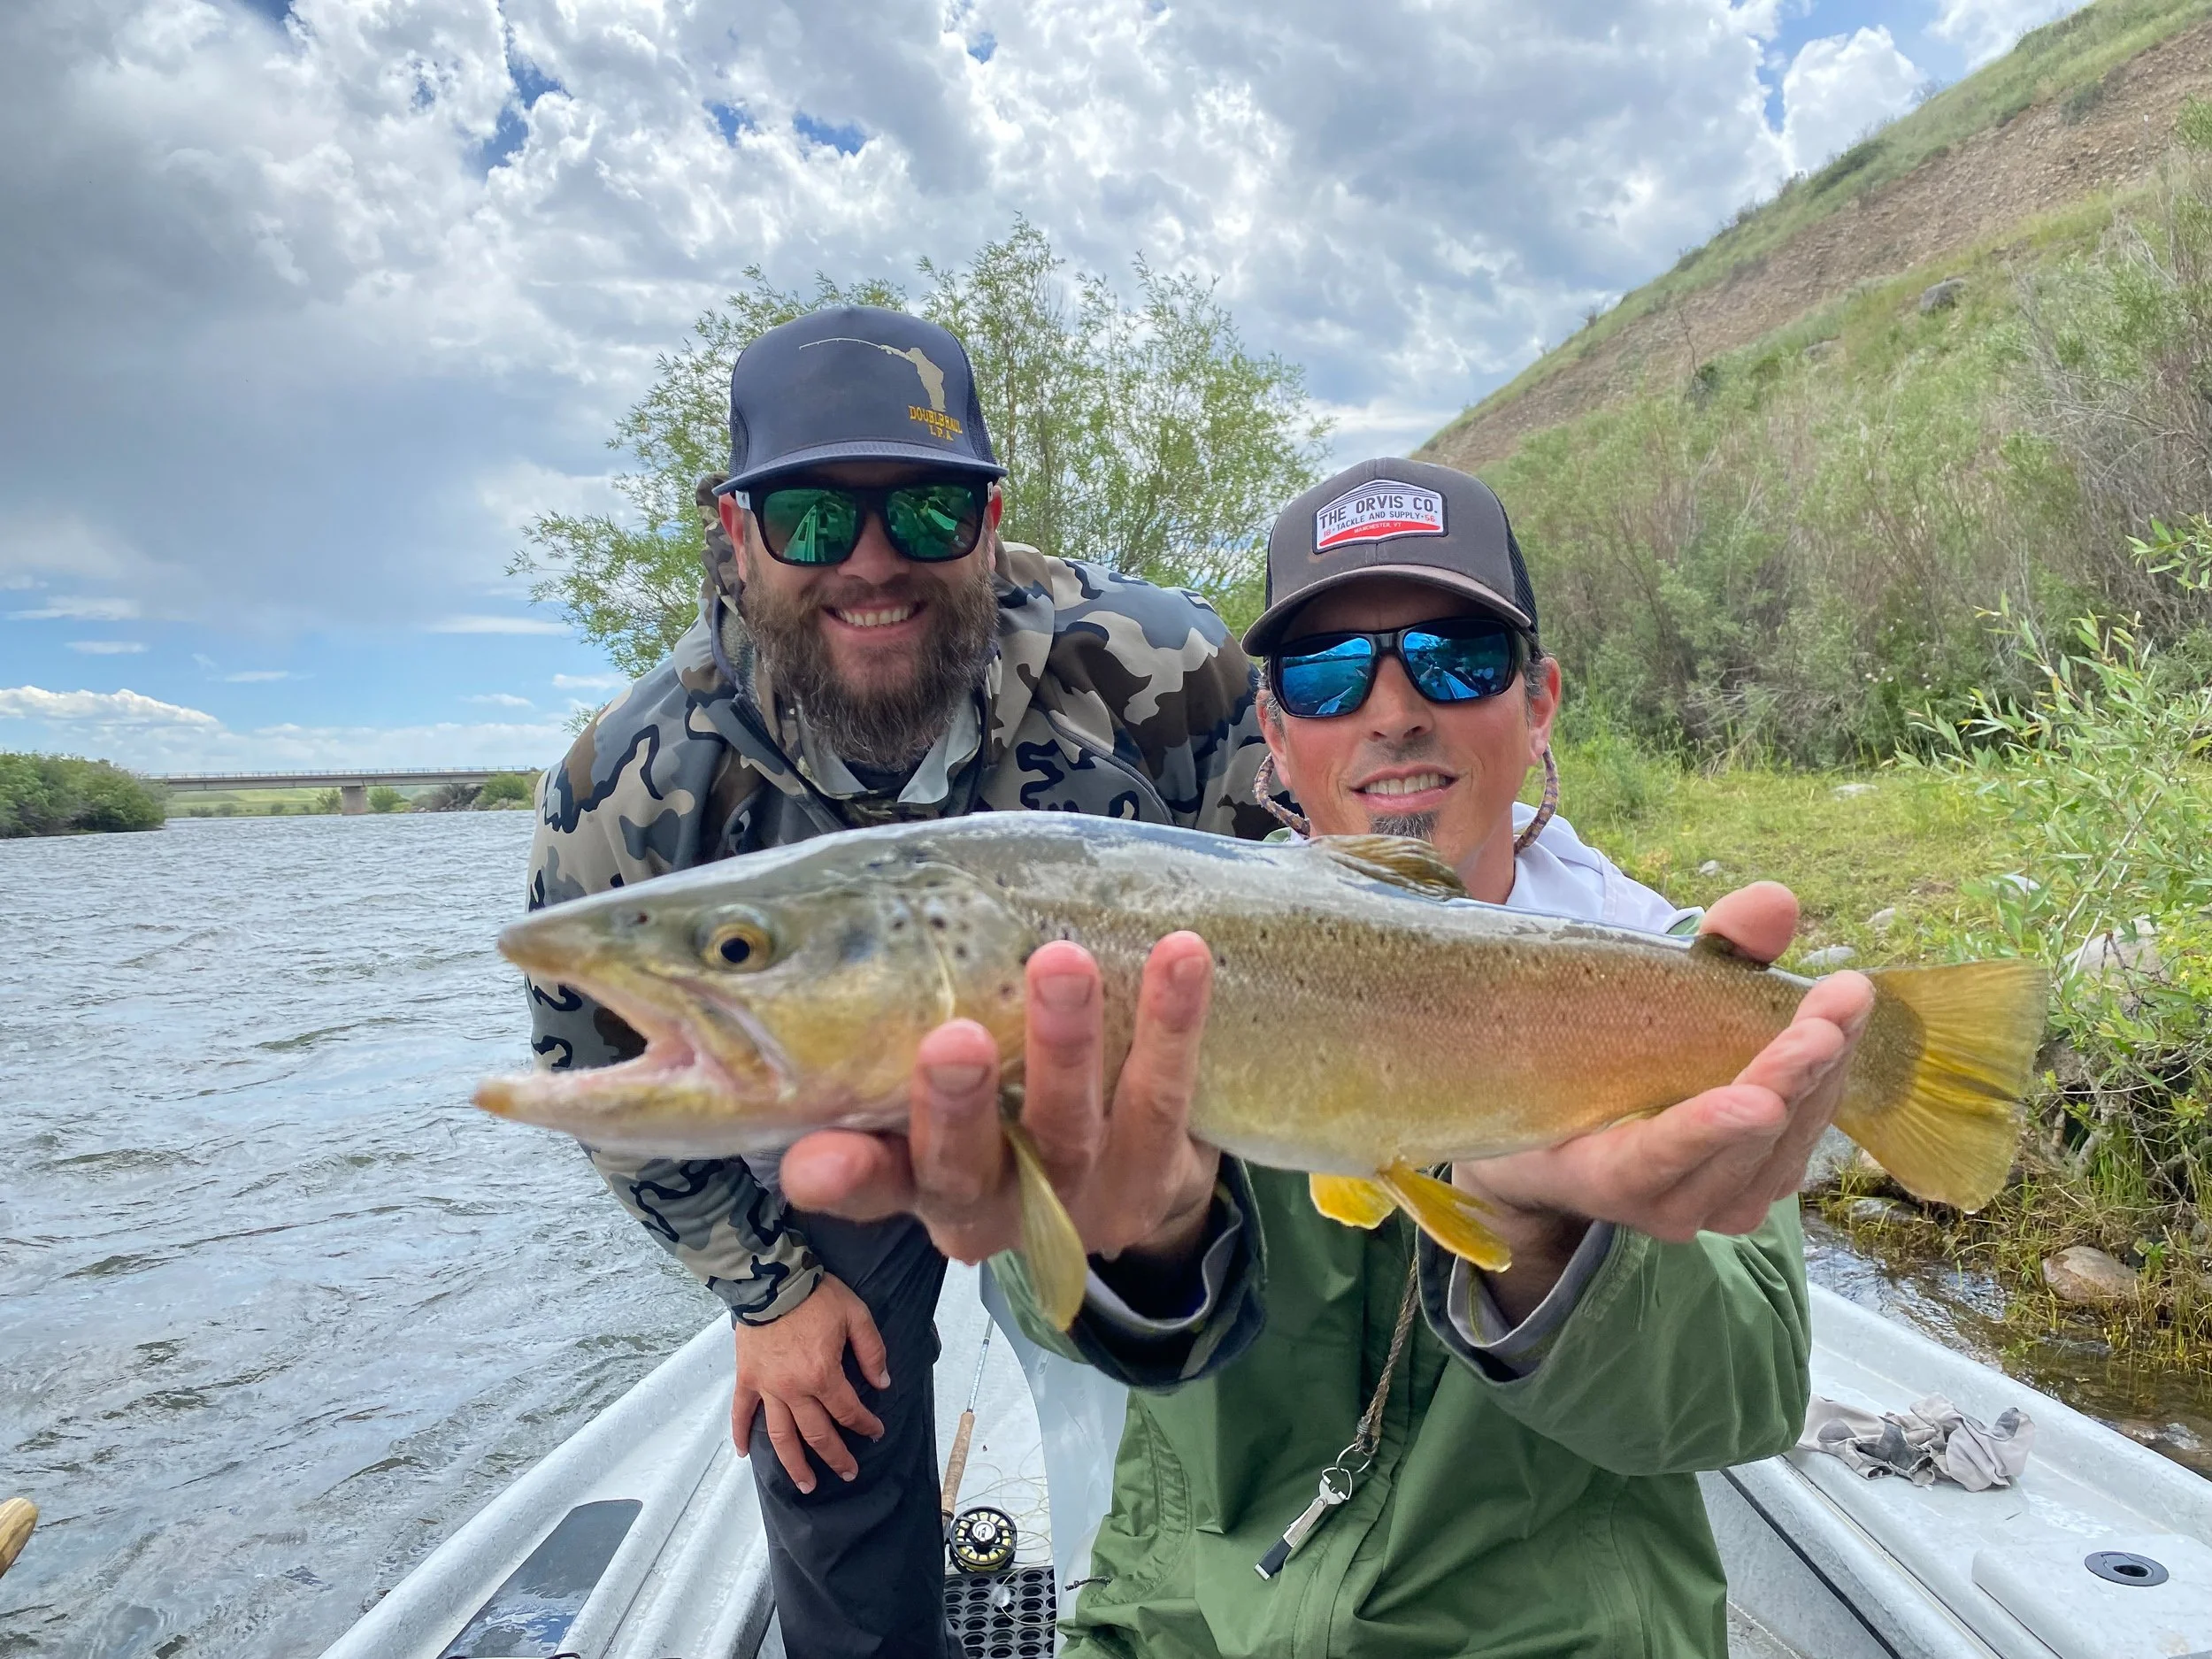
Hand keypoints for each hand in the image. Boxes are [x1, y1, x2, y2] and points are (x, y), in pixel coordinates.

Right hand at [731, 1273, 890, 1492]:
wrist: (772, 1279)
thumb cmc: (817, 1295)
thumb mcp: (857, 1315)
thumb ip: (871, 1351)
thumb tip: (882, 1382)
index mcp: (824, 1375)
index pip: (849, 1411)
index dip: (865, 1425)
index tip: (876, 1432)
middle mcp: (795, 1389)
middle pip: (817, 1434)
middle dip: (836, 1457)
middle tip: (848, 1474)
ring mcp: (768, 1387)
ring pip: (781, 1435)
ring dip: (794, 1463)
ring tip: (806, 1485)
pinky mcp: (747, 1378)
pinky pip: (741, 1412)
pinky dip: (740, 1433)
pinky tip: (743, 1454)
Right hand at [780, 932, 1223, 1276]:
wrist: (1131, 1174)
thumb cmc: (1008, 1116)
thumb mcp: (934, 1108)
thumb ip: (875, 1074)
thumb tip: (794, 1013)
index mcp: (928, 1190)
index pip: (874, 1190)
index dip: (845, 1179)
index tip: (815, 1163)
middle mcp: (1000, 1207)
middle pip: (971, 1167)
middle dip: (959, 1106)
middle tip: (954, 1038)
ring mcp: (1082, 1197)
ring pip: (1071, 1125)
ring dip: (1066, 1044)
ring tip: (1062, 962)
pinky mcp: (1156, 1174)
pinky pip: (1165, 1096)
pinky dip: (1172, 1023)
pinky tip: (1178, 957)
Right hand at [1455, 881, 1872, 1318]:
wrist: (1566, 1148)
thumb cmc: (1577, 1072)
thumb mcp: (1609, 1009)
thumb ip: (1704, 954)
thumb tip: (1777, 901)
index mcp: (1597, 1171)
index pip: (1653, 1158)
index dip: (1703, 1131)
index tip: (1755, 1100)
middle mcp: (1659, 1205)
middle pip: (1740, 1151)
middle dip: (1791, 1078)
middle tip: (1832, 1015)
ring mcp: (1711, 1210)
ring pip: (1778, 1155)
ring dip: (1819, 1081)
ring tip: (1847, 1006)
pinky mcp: (1747, 1199)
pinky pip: (1793, 1155)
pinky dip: (1820, 1095)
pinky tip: (1839, 1040)